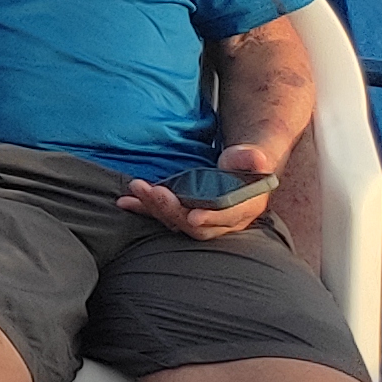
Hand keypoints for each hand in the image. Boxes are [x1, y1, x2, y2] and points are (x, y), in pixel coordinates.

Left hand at [119, 141, 282, 241]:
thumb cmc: (245, 163)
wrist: (236, 168)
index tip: (193, 215)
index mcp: (243, 209)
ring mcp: (199, 219)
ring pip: (176, 221)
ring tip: (137, 187)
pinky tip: (125, 202)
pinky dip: (142, 209)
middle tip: (155, 192)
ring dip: (154, 207)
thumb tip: (256, 159)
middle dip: (172, 209)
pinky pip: (161, 215)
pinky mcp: (182, 213)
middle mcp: (221, 220)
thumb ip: (252, 159)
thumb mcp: (251, 157)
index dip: (211, 217)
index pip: (226, 218)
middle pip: (195, 224)